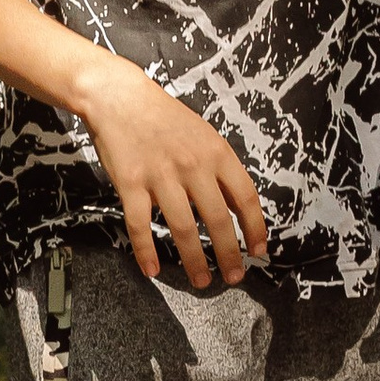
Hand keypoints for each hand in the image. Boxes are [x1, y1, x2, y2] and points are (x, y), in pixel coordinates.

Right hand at [71, 53, 266, 289]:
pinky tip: (153, 270)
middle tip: (234, 277)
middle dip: (229, 254)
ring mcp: (160, 176)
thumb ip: (221, 169)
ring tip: (202, 281)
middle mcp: (192, 166)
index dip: (255, 229)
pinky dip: (146, 251)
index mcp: (216, 153)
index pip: (245, 198)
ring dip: (195, 261)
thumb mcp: (205, 135)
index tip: (258, 252)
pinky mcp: (130, 183)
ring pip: (183, 228)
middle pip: (217, 220)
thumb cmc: (166, 119)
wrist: (121, 98)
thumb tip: (239, 207)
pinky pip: (140, 226)